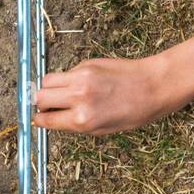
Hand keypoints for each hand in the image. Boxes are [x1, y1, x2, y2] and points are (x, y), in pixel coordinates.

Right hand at [33, 55, 187, 133]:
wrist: (154, 87)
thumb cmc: (134, 112)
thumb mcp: (103, 129)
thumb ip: (76, 123)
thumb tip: (53, 119)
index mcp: (82, 120)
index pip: (46, 119)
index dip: (40, 120)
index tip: (39, 118)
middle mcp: (78, 98)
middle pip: (40, 97)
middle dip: (40, 103)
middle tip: (47, 106)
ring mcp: (81, 79)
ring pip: (47, 81)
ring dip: (48, 89)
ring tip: (59, 94)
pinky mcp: (86, 64)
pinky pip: (65, 72)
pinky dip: (66, 79)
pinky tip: (80, 84)